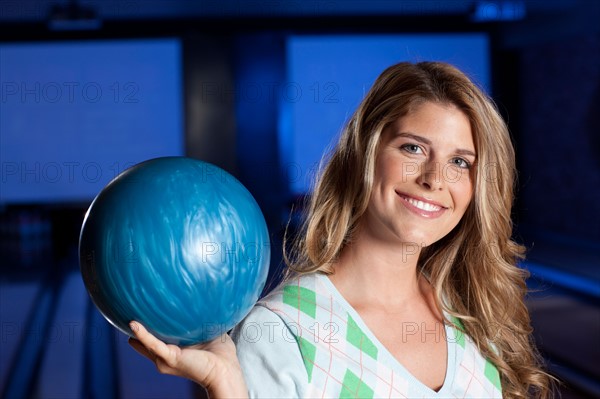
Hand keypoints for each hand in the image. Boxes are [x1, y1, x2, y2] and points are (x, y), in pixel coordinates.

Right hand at [128, 321, 247, 397]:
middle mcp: (167, 358)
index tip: (137, 322)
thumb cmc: (221, 355)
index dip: (146, 334)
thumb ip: (202, 322)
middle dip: (136, 335)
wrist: (225, 371)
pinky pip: (153, 344)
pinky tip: (133, 325)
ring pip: (146, 343)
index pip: (156, 343)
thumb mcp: (208, 334)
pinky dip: (143, 335)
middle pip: (146, 345)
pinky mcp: (170, 358)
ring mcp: (166, 359)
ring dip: (136, 332)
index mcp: (176, 352)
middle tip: (126, 319)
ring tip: (125, 319)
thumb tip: (205, 303)